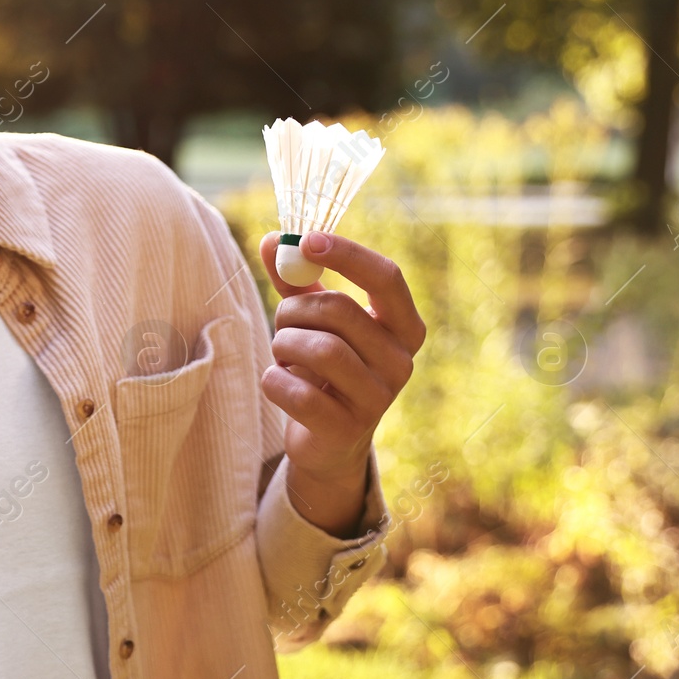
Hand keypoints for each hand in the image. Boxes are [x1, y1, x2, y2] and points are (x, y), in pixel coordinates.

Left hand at [259, 231, 425, 534]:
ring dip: (283, 344)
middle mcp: (402, 362)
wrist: (327, 438)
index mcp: (404, 327)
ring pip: (319, 349)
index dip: (347, 254)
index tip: (306, 241)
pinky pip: (298, 392)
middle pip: (340, 310)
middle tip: (282, 322)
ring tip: (284, 355)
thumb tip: (273, 240)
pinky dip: (275, 381)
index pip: (387, 277)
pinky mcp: (347, 429)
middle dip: (295, 310)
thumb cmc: (323, 366)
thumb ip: (295, 280)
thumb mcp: (314, 319)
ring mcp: (379, 399)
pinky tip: (281, 384)